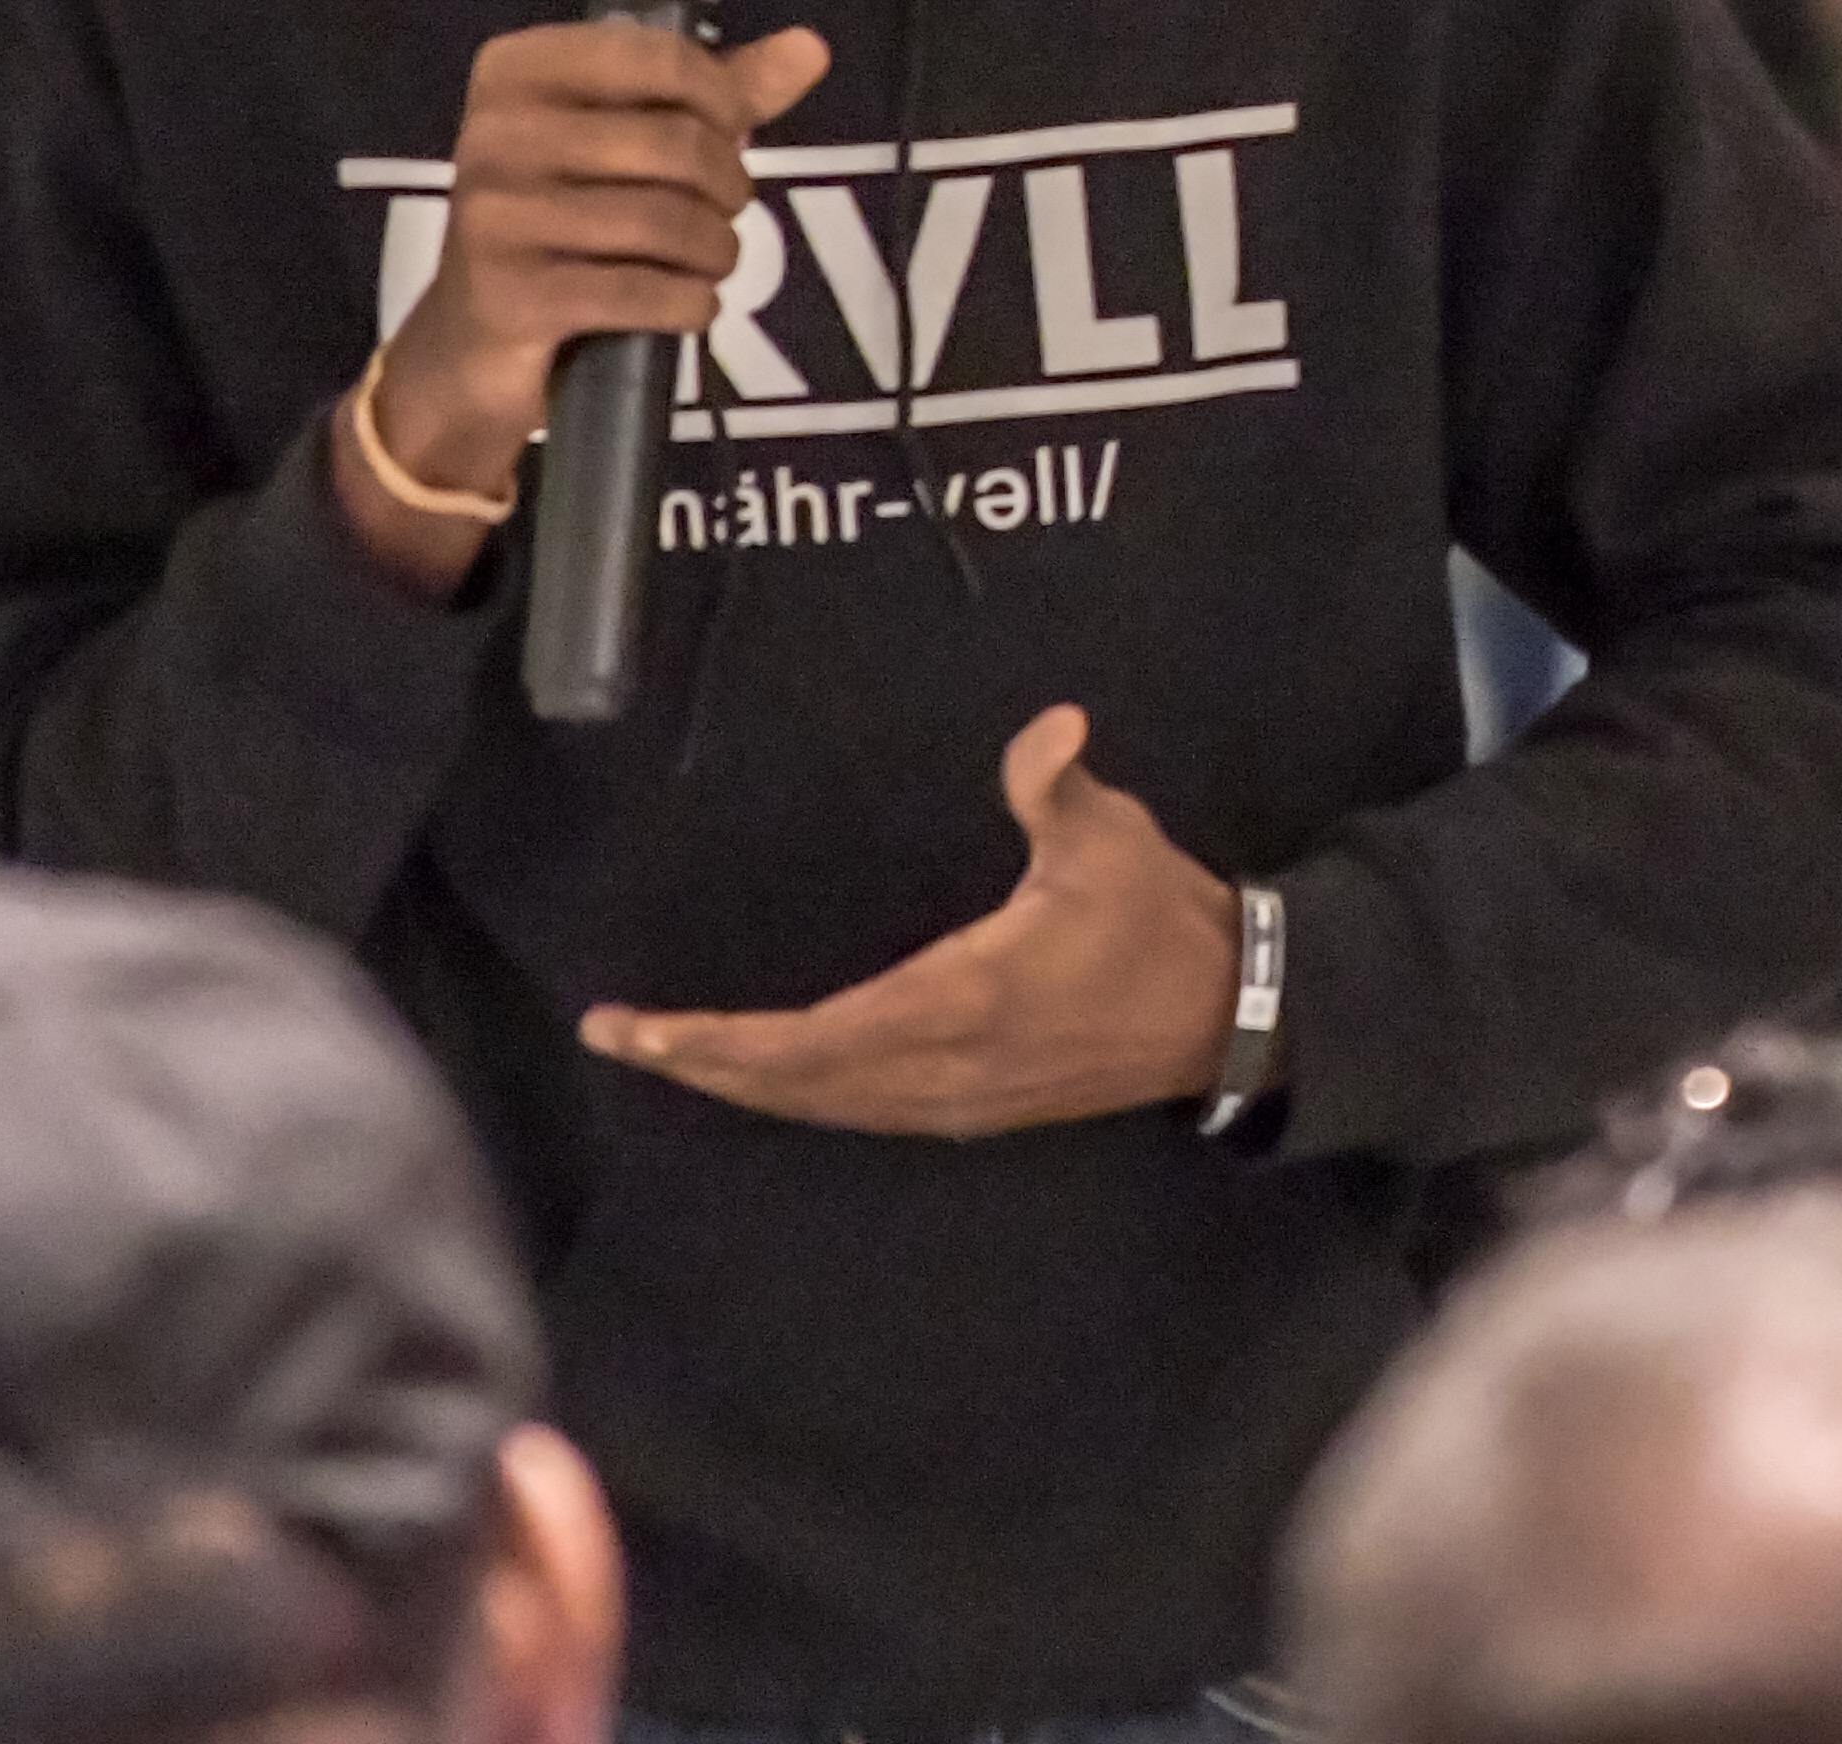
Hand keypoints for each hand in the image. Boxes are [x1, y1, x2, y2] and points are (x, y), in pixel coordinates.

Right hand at [331, 18, 831, 593]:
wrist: (472, 342)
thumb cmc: (563, 220)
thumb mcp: (630, 141)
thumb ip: (719, 93)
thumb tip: (811, 47)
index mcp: (516, 70)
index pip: (657, 57)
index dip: (722, 98)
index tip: (731, 134)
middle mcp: (494, 132)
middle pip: (674, 143)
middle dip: (727, 186)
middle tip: (723, 211)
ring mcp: (496, 216)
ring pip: (665, 221)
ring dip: (716, 250)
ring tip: (711, 260)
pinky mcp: (511, 295)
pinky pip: (640, 292)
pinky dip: (689, 303)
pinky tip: (691, 304)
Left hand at [582, 706, 1243, 1138]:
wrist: (1223, 1014)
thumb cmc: (1157, 919)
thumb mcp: (1111, 840)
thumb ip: (1057, 786)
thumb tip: (1049, 729)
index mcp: (959, 1001)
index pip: (809, 1037)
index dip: (717, 1041)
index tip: (640, 1029)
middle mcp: (942, 1067)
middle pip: (794, 1084)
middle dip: (701, 1063)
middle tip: (618, 1038)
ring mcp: (956, 1099)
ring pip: (822, 1106)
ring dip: (741, 1084)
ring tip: (671, 1056)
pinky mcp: (973, 1109)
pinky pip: (859, 1111)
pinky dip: (796, 1096)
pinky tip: (766, 1080)